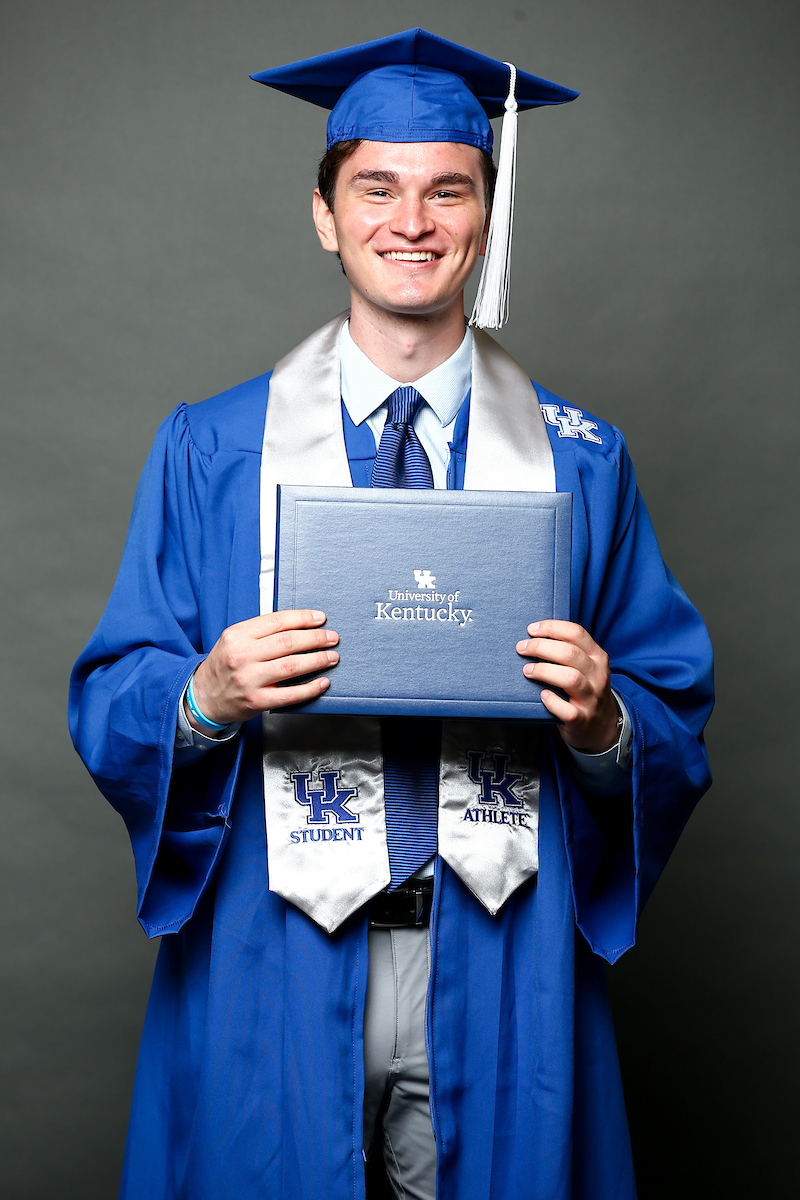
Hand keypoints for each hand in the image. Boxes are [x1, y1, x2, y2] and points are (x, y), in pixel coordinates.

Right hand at [188, 610, 338, 726]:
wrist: (203, 696)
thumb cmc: (224, 666)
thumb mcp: (234, 640)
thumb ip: (261, 632)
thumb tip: (299, 624)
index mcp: (237, 635)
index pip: (277, 621)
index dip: (303, 618)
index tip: (320, 619)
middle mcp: (242, 655)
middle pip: (288, 642)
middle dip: (316, 638)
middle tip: (331, 638)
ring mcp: (249, 679)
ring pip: (292, 666)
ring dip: (317, 660)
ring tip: (331, 657)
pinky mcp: (256, 701)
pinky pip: (290, 694)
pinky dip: (310, 688)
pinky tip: (322, 682)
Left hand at [516, 620, 618, 752]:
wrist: (601, 727)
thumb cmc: (585, 690)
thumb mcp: (586, 667)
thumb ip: (570, 652)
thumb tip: (535, 636)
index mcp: (597, 657)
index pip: (576, 633)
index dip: (552, 627)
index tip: (531, 630)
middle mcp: (598, 676)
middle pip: (570, 653)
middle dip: (541, 647)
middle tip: (522, 648)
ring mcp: (592, 699)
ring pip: (571, 678)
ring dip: (544, 671)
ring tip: (527, 670)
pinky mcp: (583, 719)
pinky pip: (568, 710)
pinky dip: (552, 701)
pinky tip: (542, 695)